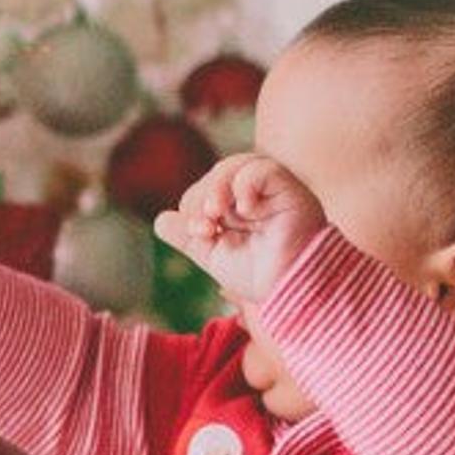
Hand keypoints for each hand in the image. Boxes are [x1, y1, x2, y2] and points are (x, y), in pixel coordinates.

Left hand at [154, 152, 326, 306]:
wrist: (292, 290)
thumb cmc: (261, 277)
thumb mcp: (215, 256)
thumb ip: (189, 238)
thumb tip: (161, 219)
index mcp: (241, 208)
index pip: (207, 188)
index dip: (193, 204)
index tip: (197, 233)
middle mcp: (259, 195)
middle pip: (220, 172)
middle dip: (202, 196)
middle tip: (204, 227)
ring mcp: (275, 191)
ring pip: (239, 164)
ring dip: (218, 185)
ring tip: (215, 213)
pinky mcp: (291, 191)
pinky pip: (264, 169)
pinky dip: (246, 183)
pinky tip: (245, 209)